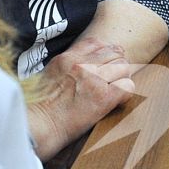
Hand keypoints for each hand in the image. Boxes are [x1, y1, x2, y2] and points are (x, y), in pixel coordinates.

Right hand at [26, 38, 137, 158]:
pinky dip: (125, 93)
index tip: (106, 64)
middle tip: (113, 80)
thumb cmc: (40, 106)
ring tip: (114, 90)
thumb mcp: (49, 74)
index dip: (106, 53)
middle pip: (114, 53)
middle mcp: (82, 64)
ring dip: (122, 78)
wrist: (40, 125)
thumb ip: (67, 66)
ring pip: (124, 67)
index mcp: (67, 57)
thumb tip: (82, 66)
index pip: (97, 43)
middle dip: (116, 66)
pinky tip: (115, 101)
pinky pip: (127, 86)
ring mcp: (94, 78)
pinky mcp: (103, 96)